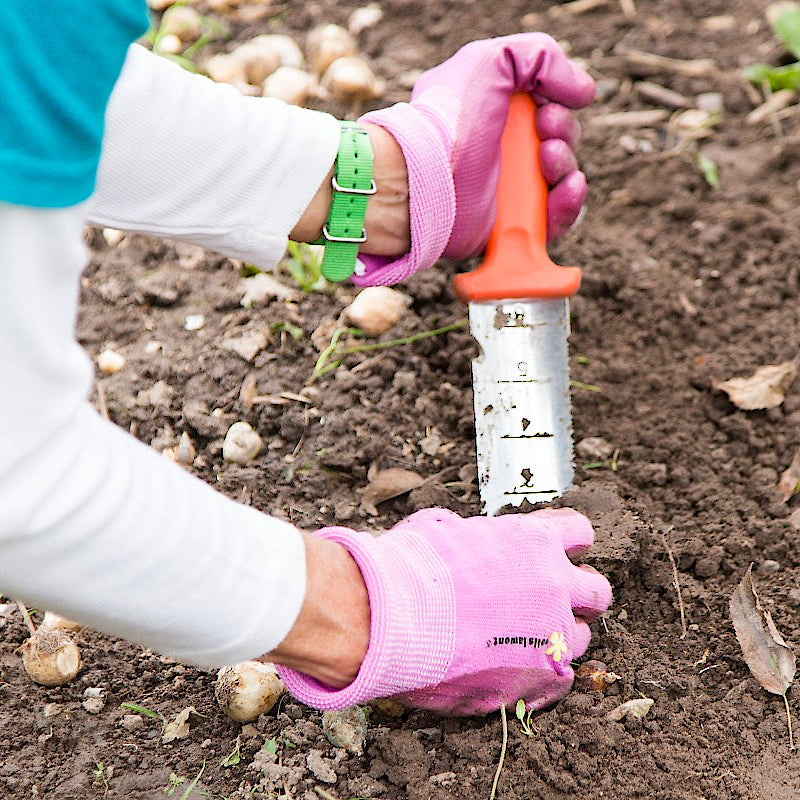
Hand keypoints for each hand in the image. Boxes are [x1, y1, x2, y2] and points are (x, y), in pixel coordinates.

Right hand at [278, 507, 611, 714]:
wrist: (393, 622)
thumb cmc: (410, 569)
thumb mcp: (440, 529)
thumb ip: (469, 534)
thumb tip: (460, 535)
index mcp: (533, 542)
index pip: (579, 532)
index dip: (567, 542)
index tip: (553, 552)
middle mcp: (553, 585)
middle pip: (597, 589)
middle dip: (580, 593)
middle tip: (552, 600)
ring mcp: (552, 634)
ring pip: (581, 637)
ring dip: (560, 636)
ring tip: (523, 641)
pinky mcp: (541, 679)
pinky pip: (563, 679)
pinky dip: (541, 674)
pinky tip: (512, 668)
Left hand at [354, 33, 594, 285]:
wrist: (423, 179)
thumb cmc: (451, 117)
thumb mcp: (493, 60)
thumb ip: (543, 58)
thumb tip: (584, 94)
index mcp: (493, 111)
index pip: (544, 105)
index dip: (556, 102)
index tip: (546, 104)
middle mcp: (500, 150)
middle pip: (558, 141)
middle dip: (562, 132)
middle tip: (543, 130)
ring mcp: (506, 190)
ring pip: (561, 178)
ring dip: (565, 164)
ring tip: (545, 158)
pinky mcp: (510, 227)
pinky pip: (556, 219)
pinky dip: (569, 203)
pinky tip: (567, 187)